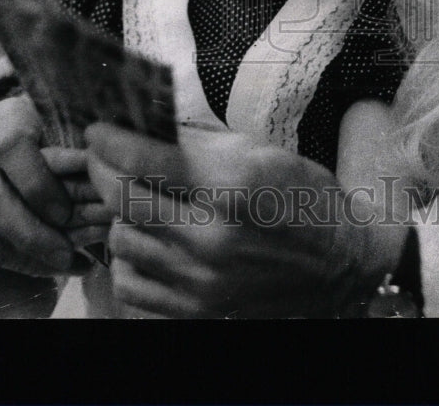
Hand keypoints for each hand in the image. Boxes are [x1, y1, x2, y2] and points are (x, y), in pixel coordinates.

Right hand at [0, 94, 108, 276]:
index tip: (66, 212)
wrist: (18, 124)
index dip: (38, 184)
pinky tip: (50, 267)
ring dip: (25, 254)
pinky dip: (18, 259)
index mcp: (6, 115)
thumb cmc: (59, 122)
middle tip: (65, 255)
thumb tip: (105, 178)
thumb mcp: (73, 121)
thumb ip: (83, 146)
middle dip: (29, 233)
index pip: (12, 147)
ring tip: (65, 265)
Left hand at [84, 123, 408, 317]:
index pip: (145, 159)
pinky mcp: (196, 313)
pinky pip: (131, 285)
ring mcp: (202, 282)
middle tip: (102, 156)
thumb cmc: (304, 198)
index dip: (111, 140)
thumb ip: (200, 143)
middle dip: (103, 170)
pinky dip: (128, 260)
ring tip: (135, 199)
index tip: (98, 129)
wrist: (341, 264)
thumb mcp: (261, 152)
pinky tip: (146, 240)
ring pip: (121, 242)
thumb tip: (148, 126)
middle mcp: (212, 238)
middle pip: (123, 200)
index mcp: (232, 187)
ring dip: (120, 215)